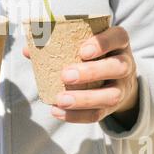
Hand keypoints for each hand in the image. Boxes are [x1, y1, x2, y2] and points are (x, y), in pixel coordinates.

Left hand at [24, 26, 138, 125]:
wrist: (117, 78)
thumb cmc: (94, 55)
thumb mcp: (84, 43)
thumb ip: (59, 43)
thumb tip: (28, 50)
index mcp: (118, 42)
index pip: (118, 37)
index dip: (102, 43)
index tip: (83, 51)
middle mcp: (125, 63)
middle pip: (117, 67)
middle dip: (91, 72)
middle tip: (66, 75)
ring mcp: (122, 87)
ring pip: (111, 95)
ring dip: (84, 99)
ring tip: (61, 99)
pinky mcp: (114, 106)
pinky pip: (99, 114)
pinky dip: (77, 116)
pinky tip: (58, 111)